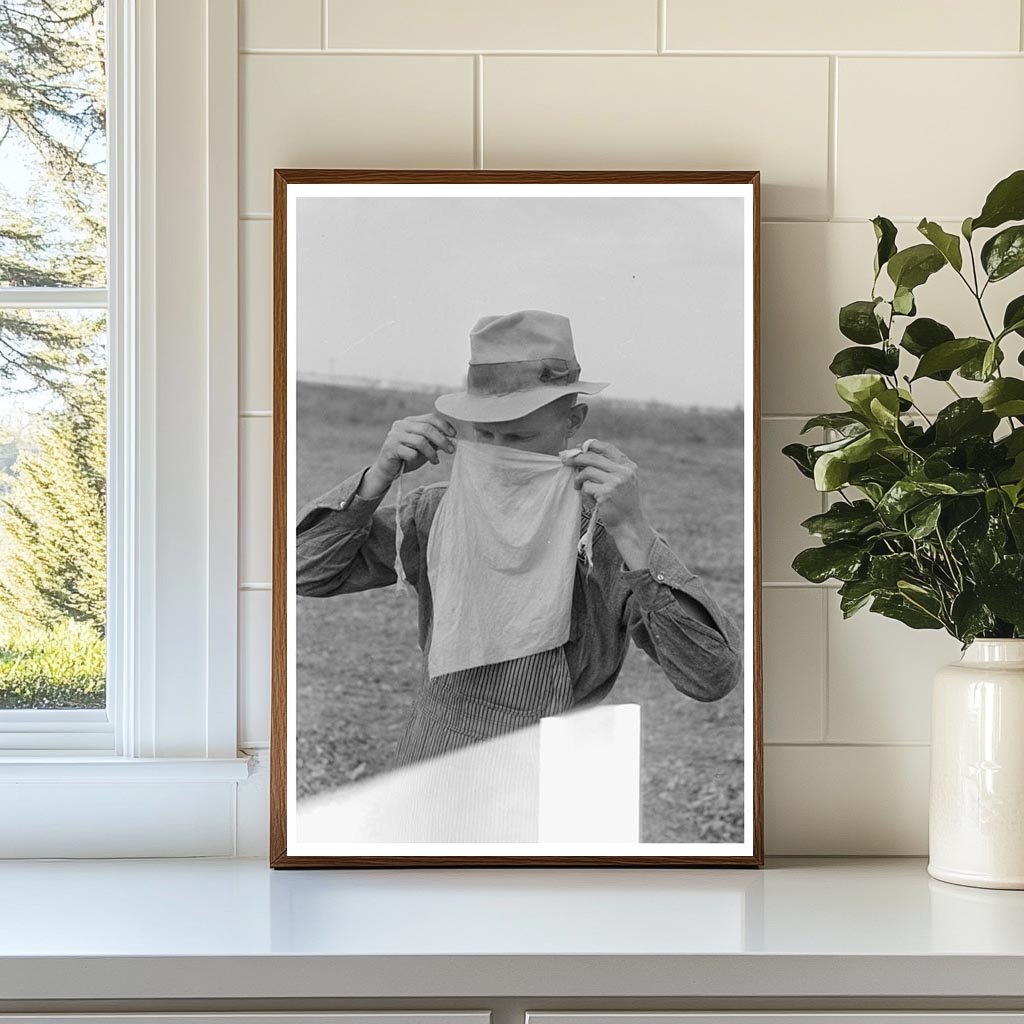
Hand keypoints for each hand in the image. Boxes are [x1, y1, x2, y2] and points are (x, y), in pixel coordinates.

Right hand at [358, 412, 456, 498]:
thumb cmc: (407, 458)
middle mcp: (401, 425)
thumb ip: (435, 441)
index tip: (454, 435)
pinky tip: (416, 462)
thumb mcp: (424, 448)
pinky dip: (417, 458)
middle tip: (451, 450)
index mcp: (410, 421)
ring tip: (436, 461)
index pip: (430, 417)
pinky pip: (410, 452)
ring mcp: (394, 435)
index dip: (444, 425)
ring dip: (432, 452)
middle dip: (442, 440)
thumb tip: (452, 439)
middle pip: (427, 428)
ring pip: (420, 441)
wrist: (387, 471)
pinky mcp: (390, 448)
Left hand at [562, 439, 656, 569]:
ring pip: (587, 472)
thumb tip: (582, 454)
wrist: (629, 525)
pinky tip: (591, 501)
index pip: (606, 447)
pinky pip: (586, 487)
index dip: (590, 445)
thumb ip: (609, 468)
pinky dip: (585, 494)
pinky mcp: (607, 493)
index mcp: (628, 466)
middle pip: (592, 457)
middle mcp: (624, 471)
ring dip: (579, 480)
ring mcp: (616, 482)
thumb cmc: (622, 504)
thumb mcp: (622, 482)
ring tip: (579, 487)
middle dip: (575, 458)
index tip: (578, 448)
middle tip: (565, 461)